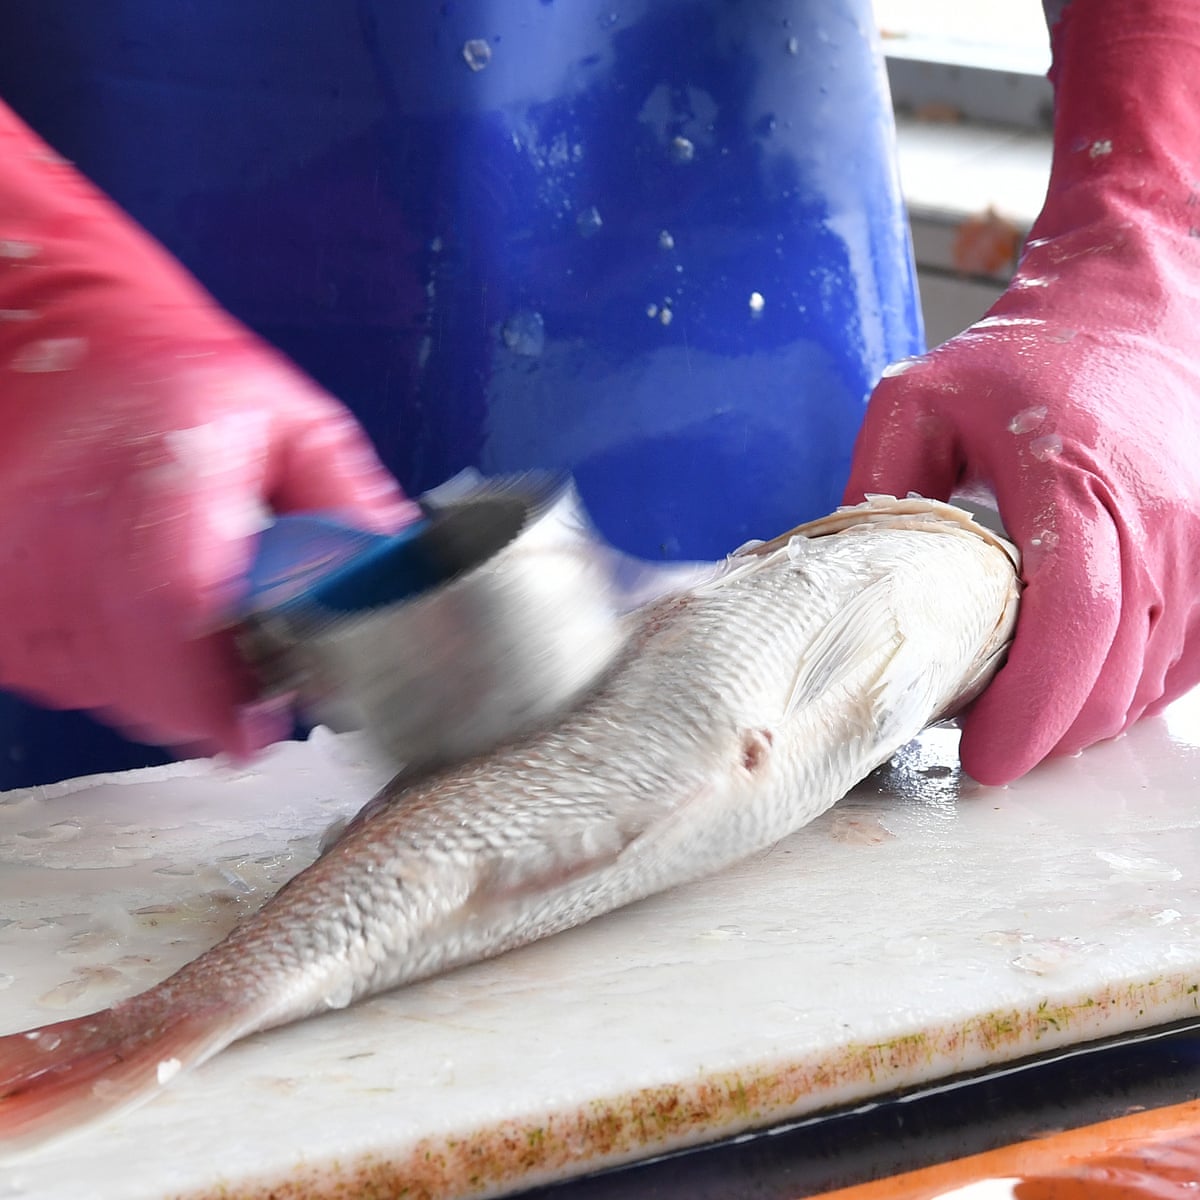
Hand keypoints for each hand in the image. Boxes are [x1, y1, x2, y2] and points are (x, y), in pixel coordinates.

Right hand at [0, 102, 415, 757]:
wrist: (50, 342)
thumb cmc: (173, 375)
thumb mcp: (286, 418)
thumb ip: (346, 501)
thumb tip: (400, 574)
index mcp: (162, 479)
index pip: (180, 614)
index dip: (223, 696)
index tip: (260, 728)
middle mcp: (72, 530)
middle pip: (145, 682)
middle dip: (212, 705)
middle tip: (247, 679)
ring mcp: (22, 573)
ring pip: (108, 690)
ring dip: (166, 686)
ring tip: (191, 619)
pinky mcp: (1, 602)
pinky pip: (68, 674)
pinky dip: (115, 668)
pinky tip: (135, 612)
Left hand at [846, 0, 1199, 783]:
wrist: (1133, 303)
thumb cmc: (1022, 357)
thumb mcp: (916, 401)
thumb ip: (878, 486)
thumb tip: (855, 575)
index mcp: (1078, 486)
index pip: (1072, 623)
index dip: (1030, 707)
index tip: (980, 756)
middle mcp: (1159, 521)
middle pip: (1115, 669)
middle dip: (1050, 732)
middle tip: (987, 753)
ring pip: (1157, 673)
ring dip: (1089, 716)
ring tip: (1026, 725)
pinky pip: (1190, 650)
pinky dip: (1136, 686)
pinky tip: (1083, 690)